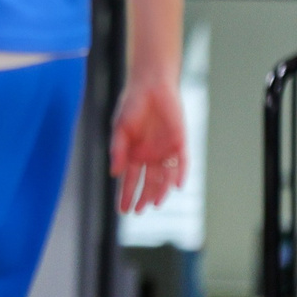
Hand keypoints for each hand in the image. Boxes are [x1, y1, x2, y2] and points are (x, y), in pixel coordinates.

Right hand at [110, 78, 186, 213]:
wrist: (151, 85)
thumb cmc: (132, 105)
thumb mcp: (119, 129)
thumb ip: (117, 150)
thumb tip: (115, 172)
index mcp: (133, 154)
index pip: (130, 180)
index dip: (126, 195)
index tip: (122, 211)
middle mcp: (150, 156)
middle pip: (147, 183)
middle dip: (143, 198)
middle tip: (138, 211)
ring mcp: (165, 150)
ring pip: (164, 177)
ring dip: (160, 191)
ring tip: (154, 203)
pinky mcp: (179, 142)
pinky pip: (182, 163)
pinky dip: (180, 174)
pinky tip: (177, 186)